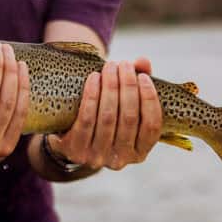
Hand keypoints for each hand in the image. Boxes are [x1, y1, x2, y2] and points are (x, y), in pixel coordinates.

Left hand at [49, 56, 161, 170]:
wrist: (69, 136)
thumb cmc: (105, 116)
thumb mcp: (124, 105)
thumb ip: (138, 83)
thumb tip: (144, 62)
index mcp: (139, 152)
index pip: (152, 126)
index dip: (150, 99)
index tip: (143, 76)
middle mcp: (121, 160)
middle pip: (129, 118)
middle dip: (128, 86)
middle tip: (123, 64)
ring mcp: (97, 157)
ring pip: (108, 117)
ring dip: (110, 87)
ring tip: (109, 66)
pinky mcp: (76, 150)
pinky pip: (86, 119)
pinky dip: (92, 96)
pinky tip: (94, 78)